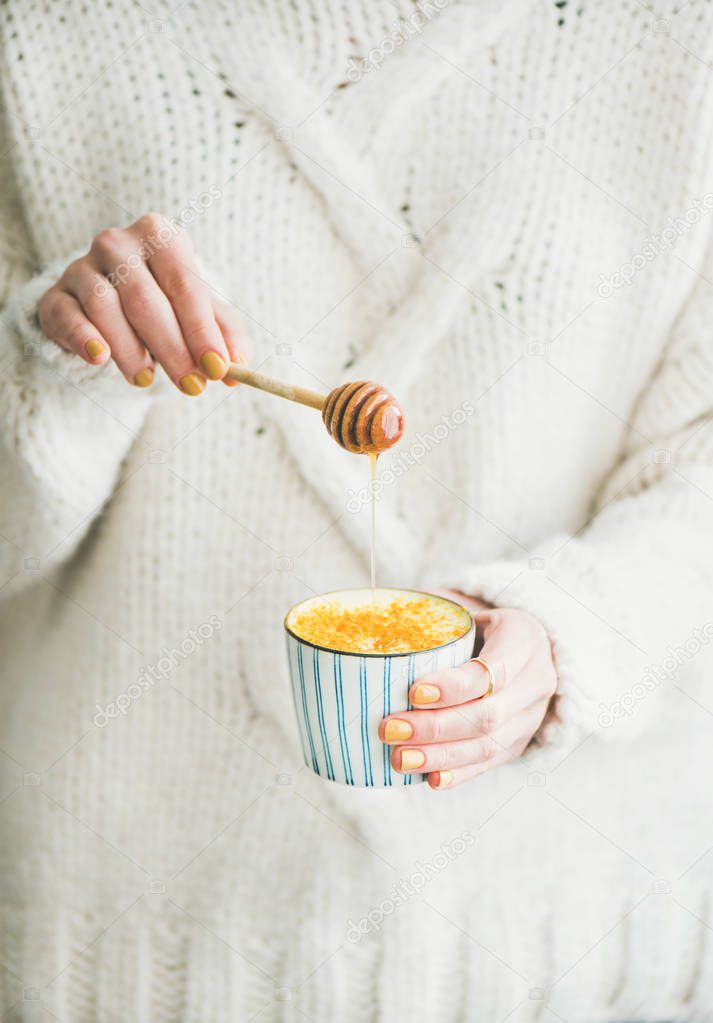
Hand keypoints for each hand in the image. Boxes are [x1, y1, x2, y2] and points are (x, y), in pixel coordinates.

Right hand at [38, 213, 247, 393]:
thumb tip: (240, 368)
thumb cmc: (166, 306)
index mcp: (161, 238)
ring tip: (147, 381)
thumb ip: (224, 335)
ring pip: (104, 305)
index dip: (202, 330)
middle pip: (145, 297)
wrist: (112, 305)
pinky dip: (82, 336)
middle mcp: (118, 243)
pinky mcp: (56, 295)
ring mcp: (81, 266)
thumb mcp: (200, 314)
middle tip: (192, 387)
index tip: (217, 368)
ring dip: (130, 349)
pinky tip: (99, 358)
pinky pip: (66, 314)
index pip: (185, 284)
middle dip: (172, 348)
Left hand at [378, 591, 556, 789]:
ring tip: (399, 759)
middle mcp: (537, 680)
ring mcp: (531, 717)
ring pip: (488, 745)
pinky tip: (429, 780)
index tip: (413, 692)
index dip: (453, 687)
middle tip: (389, 729)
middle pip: (488, 715)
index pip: (492, 670)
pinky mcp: (520, 742)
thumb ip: (433, 615)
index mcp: (524, 638)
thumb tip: (377, 614)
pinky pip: (490, 763)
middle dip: (435, 727)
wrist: (528, 648)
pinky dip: (458, 773)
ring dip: (441, 756)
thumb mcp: (469, 610)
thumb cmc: (483, 625)